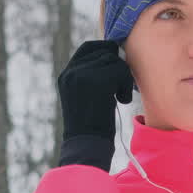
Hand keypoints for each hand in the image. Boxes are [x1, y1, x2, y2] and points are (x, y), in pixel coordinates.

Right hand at [55, 41, 132, 170]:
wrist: (86, 144)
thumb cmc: (90, 125)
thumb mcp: (85, 96)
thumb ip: (92, 76)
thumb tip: (115, 55)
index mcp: (66, 75)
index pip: (88, 48)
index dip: (107, 52)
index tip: (117, 67)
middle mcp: (71, 72)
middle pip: (105, 51)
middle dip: (118, 67)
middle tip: (120, 87)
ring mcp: (82, 75)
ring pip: (114, 61)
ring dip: (124, 78)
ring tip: (121, 97)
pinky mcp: (96, 81)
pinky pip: (120, 71)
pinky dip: (126, 85)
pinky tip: (123, 100)